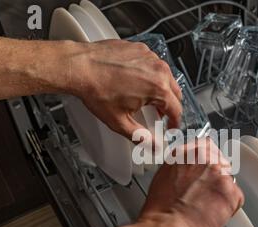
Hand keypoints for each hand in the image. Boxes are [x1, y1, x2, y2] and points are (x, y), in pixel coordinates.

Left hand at [66, 39, 182, 138]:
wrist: (80, 67)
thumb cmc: (96, 89)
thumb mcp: (119, 122)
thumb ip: (141, 137)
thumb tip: (152, 146)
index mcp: (158, 88)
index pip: (177, 110)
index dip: (175, 123)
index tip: (171, 126)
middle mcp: (158, 70)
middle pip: (175, 92)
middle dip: (169, 106)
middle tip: (159, 115)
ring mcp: (150, 57)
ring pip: (166, 76)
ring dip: (161, 89)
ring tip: (147, 99)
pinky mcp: (141, 49)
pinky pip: (153, 64)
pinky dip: (150, 74)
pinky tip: (136, 81)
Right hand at [139, 139, 244, 226]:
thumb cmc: (161, 211)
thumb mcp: (164, 177)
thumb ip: (181, 167)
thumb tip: (188, 171)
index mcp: (185, 152)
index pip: (206, 146)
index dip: (207, 163)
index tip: (205, 172)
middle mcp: (204, 158)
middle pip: (221, 162)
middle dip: (216, 177)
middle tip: (204, 194)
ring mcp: (219, 174)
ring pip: (229, 180)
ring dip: (222, 192)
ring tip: (205, 207)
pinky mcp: (231, 192)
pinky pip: (237, 199)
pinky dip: (228, 209)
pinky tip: (213, 214)